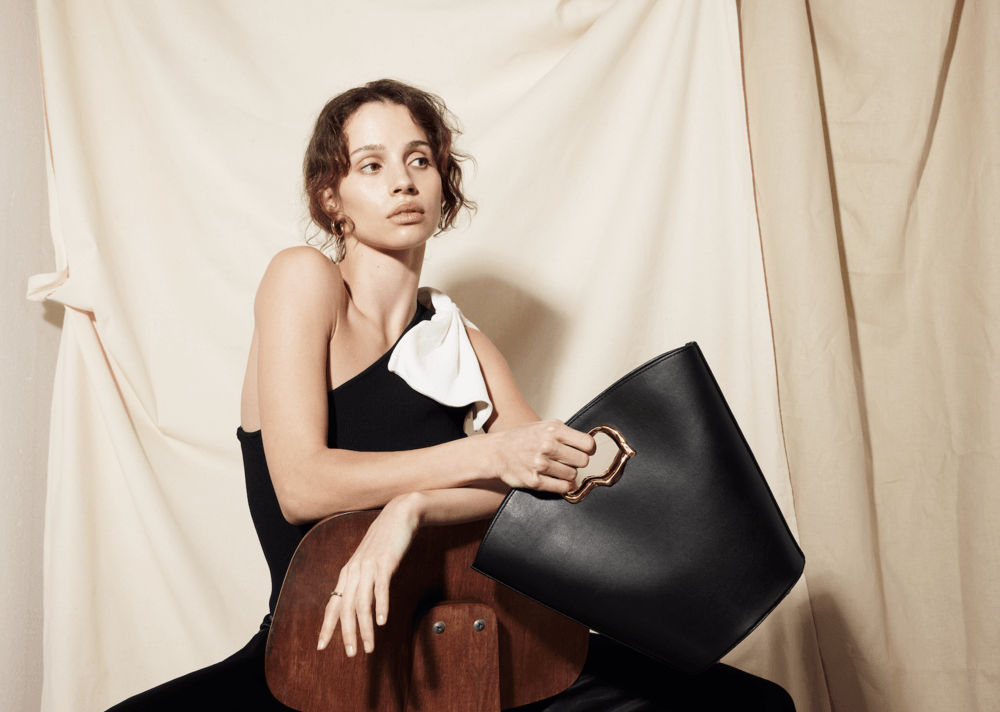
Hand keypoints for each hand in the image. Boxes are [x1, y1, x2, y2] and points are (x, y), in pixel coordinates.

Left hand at [316, 494, 420, 655]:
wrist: (398, 515)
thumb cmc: (384, 542)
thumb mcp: (368, 563)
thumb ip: (362, 581)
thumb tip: (360, 603)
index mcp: (347, 573)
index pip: (333, 604)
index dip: (326, 626)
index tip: (321, 646)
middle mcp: (354, 571)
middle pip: (346, 608)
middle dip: (347, 634)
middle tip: (351, 654)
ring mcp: (368, 567)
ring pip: (362, 603)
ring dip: (364, 628)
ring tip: (369, 647)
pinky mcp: (385, 563)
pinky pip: (380, 588)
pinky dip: (381, 606)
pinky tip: (382, 622)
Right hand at [489, 419, 595, 493]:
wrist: (496, 452)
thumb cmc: (520, 439)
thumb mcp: (543, 426)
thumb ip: (564, 433)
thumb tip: (587, 444)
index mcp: (553, 430)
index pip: (587, 443)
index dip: (589, 450)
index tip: (586, 452)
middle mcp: (548, 446)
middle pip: (583, 461)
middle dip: (578, 462)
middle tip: (569, 462)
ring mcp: (541, 464)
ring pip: (573, 475)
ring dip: (569, 474)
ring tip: (558, 469)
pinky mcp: (535, 481)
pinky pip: (562, 488)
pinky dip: (564, 486)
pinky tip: (559, 481)